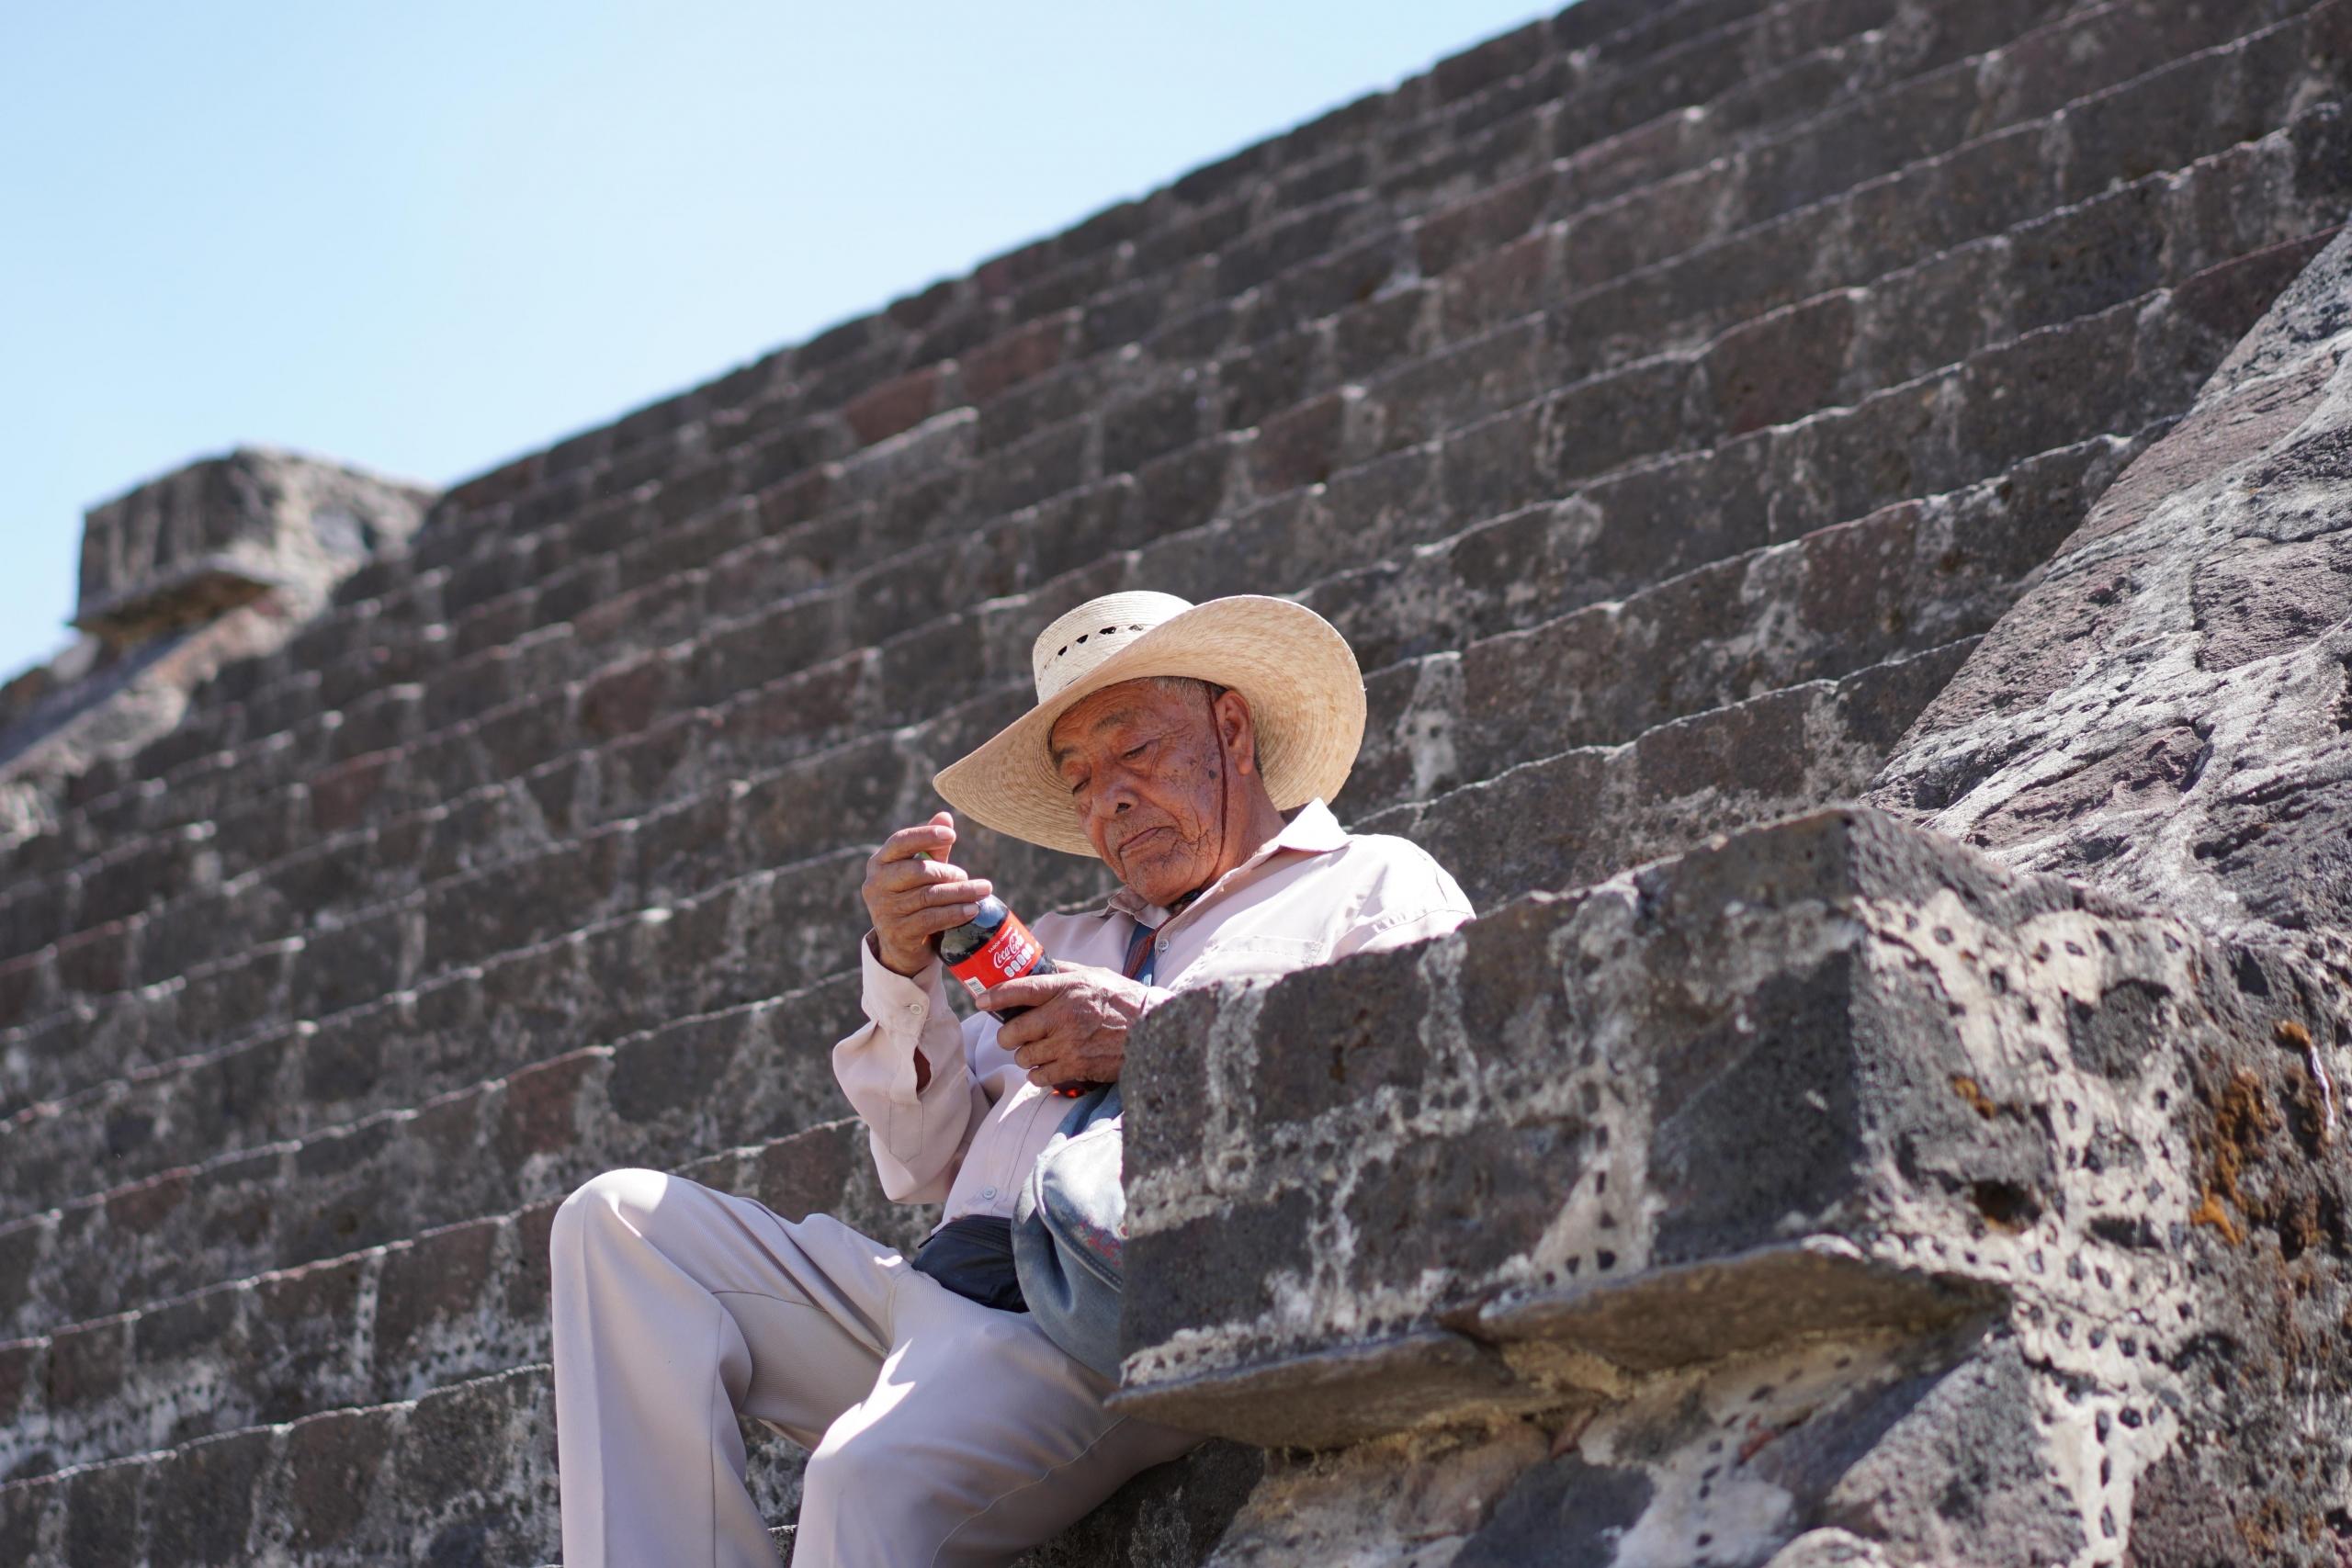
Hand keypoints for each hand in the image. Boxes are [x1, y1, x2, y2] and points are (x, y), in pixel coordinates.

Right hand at [861, 812, 993, 977]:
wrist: (900, 944)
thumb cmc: (913, 897)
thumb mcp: (921, 871)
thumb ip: (931, 846)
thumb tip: (944, 816)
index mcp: (879, 863)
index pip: (900, 842)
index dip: (925, 836)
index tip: (951, 836)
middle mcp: (876, 885)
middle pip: (918, 872)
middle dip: (948, 872)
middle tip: (966, 875)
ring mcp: (885, 910)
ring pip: (929, 896)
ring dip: (960, 893)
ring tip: (983, 890)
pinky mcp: (897, 932)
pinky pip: (931, 919)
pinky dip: (955, 913)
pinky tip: (972, 910)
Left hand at [977, 963, 1151, 1088]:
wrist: (1152, 1030)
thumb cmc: (1123, 999)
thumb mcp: (1095, 975)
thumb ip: (1064, 971)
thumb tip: (1038, 964)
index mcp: (1067, 988)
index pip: (1021, 989)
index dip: (995, 995)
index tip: (981, 1000)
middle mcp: (1064, 1016)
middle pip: (1013, 1031)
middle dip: (1007, 1036)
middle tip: (1012, 1035)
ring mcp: (1068, 1044)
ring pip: (1024, 1056)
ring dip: (1024, 1055)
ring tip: (1035, 1050)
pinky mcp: (1076, 1067)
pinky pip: (1039, 1076)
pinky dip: (1038, 1074)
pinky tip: (1046, 1066)